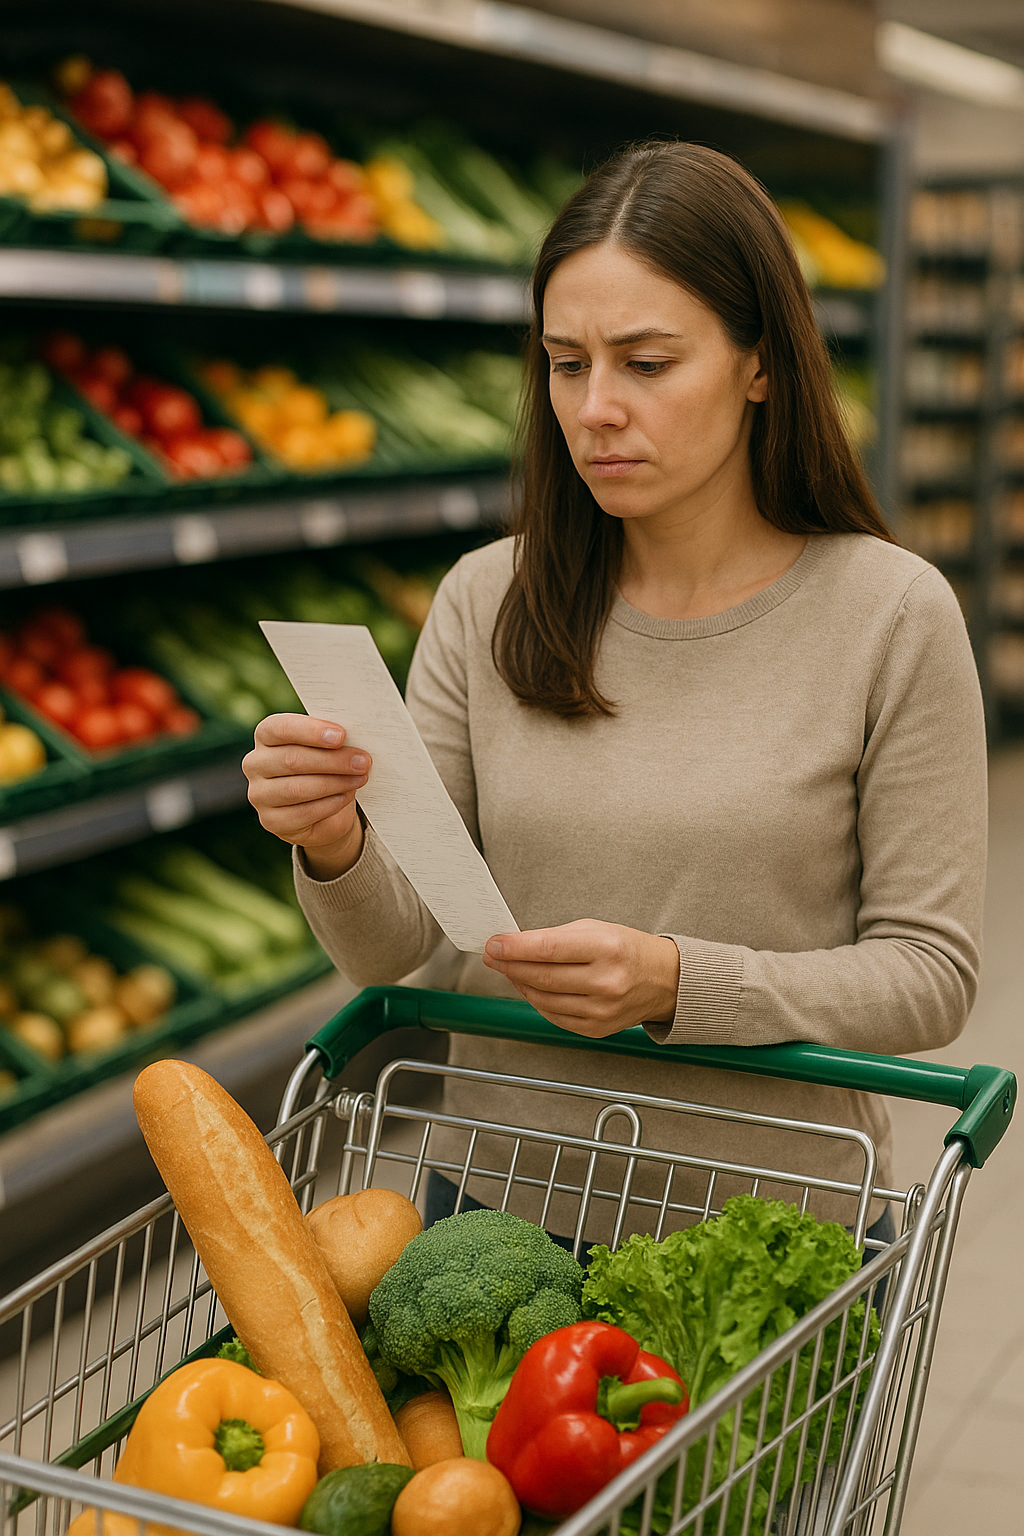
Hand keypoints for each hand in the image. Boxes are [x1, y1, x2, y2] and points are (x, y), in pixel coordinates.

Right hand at [241, 713, 369, 878]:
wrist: (325, 810)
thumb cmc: (325, 768)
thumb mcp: (328, 748)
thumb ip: (332, 740)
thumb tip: (355, 737)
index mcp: (266, 735)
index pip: (280, 728)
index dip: (311, 731)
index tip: (341, 736)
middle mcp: (255, 764)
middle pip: (292, 759)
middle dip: (333, 760)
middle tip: (362, 761)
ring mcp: (259, 795)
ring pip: (297, 788)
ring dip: (335, 783)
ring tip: (360, 779)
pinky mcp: (271, 821)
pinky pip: (302, 813)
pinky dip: (329, 804)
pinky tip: (345, 797)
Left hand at [482, 919, 679, 1037]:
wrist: (663, 980)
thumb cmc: (628, 950)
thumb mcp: (596, 929)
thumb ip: (555, 937)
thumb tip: (515, 945)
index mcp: (606, 948)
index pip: (548, 948)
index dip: (515, 948)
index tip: (495, 944)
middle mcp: (606, 981)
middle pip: (542, 976)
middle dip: (510, 965)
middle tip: (493, 956)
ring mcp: (601, 1010)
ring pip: (543, 999)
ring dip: (519, 984)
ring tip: (509, 970)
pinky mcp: (596, 1029)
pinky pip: (554, 1016)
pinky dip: (537, 1001)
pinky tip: (531, 987)